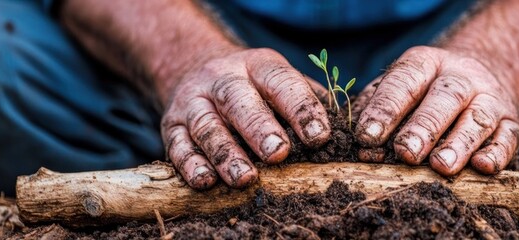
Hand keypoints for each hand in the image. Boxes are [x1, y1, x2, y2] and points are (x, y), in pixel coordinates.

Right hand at [160, 48, 331, 188]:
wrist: (193, 67)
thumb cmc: (255, 87)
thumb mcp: (280, 81)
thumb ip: (309, 102)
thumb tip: (347, 132)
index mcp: (258, 66)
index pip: (281, 82)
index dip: (301, 109)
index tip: (320, 136)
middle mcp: (222, 79)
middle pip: (239, 101)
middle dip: (259, 128)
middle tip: (279, 154)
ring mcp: (193, 101)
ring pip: (207, 126)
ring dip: (226, 154)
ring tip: (245, 178)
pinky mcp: (171, 125)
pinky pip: (178, 146)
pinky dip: (191, 165)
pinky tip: (206, 181)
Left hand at [355, 46, 518, 175]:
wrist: (488, 71)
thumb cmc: (429, 89)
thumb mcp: (402, 84)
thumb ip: (377, 106)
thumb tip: (359, 141)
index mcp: (427, 63)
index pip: (405, 81)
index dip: (385, 109)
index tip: (367, 135)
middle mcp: (462, 76)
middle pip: (444, 99)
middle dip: (423, 128)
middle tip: (405, 153)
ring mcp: (491, 99)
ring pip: (477, 119)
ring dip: (459, 144)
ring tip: (441, 165)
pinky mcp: (513, 123)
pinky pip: (508, 138)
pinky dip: (497, 153)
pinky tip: (482, 166)